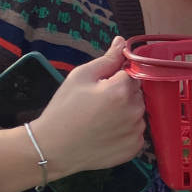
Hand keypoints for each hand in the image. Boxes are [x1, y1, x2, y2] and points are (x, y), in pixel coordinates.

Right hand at [30, 37, 146, 175]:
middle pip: (137, 93)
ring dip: (126, 113)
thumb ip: (107, 59)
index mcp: (122, 90)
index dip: (118, 77)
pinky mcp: (135, 148)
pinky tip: (106, 133)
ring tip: (101, 120)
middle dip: (123, 94)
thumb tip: (122, 42)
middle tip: (98, 104)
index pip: (133, 72)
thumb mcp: (80, 77)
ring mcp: (137, 131)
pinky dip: (125, 131)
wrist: (53, 149)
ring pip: (138, 113)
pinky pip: (136, 132)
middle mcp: (135, 110)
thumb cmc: (63, 110)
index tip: (104, 86)